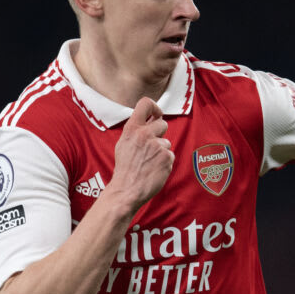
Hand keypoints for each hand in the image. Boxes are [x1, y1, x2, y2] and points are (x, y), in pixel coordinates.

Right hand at [109, 97, 174, 211]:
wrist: (127, 190)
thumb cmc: (125, 168)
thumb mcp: (124, 143)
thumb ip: (137, 130)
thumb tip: (153, 118)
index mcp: (132, 129)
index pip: (145, 103)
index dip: (154, 107)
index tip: (156, 115)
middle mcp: (144, 134)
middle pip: (162, 123)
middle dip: (159, 134)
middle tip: (150, 148)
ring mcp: (157, 146)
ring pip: (166, 142)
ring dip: (161, 151)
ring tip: (148, 162)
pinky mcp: (167, 158)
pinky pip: (170, 154)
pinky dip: (164, 162)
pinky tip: (154, 169)